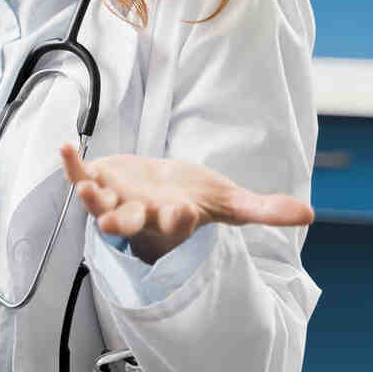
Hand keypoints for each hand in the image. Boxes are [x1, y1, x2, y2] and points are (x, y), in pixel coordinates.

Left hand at [60, 144, 314, 263]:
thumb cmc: (194, 197)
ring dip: (90, 199)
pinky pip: (81, 174)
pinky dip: (71, 164)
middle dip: (120, 222)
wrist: (163, 190)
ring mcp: (115, 199)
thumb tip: (309, 215)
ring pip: (99, 204)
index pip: (175, 224)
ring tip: (83, 188)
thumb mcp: (228, 202)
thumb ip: (262, 209)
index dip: (178, 220)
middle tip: (109, 223)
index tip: (182, 212)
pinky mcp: (100, 179)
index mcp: (173, 221)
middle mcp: (140, 215)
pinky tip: (64, 146)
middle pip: (128, 223)